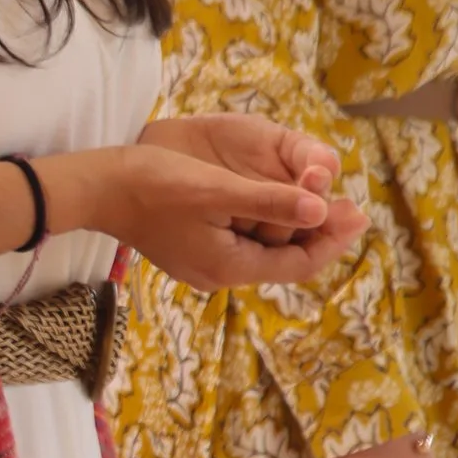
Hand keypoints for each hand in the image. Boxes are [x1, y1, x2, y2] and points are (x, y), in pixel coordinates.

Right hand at [80, 115, 366, 290]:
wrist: (97, 187)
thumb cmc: (152, 183)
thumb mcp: (217, 189)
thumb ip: (271, 202)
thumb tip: (321, 212)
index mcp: (227, 266)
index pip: (299, 265)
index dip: (333, 241)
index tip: (359, 213)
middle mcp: (220, 274)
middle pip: (285, 260)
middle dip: (319, 233)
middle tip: (351, 205)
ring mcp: (205, 265)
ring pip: (266, 250)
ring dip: (295, 227)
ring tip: (324, 200)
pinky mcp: (195, 249)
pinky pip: (245, 243)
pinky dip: (269, 225)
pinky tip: (280, 203)